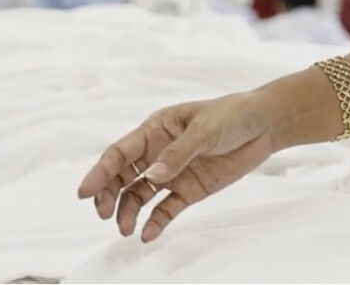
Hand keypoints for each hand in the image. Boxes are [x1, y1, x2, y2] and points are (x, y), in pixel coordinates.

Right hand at [76, 91, 277, 242]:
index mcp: (156, 129)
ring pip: (140, 195)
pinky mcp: (189, 189)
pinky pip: (165, 208)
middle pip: (123, 177)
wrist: (265, 125)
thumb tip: (153, 175)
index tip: (84, 192)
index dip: (100, 172)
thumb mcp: (206, 129)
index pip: (120, 152)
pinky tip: (147, 234)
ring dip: (129, 211)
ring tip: (126, 229)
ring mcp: (172, 172)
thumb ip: (179, 152)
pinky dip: (155, 221)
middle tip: (103, 214)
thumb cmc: (234, 115)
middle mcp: (158, 152)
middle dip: (109, 195)